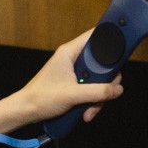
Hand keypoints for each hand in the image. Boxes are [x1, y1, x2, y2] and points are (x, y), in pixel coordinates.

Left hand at [2, 29, 124, 128]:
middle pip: (101, 63)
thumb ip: (97, 91)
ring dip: (97, 97)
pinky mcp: (73, 84)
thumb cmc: (40, 98)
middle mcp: (72, 59)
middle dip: (104, 83)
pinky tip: (85, 111)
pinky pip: (90, 89)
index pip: (95, 36)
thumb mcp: (73, 95)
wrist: (25, 112)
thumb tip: (116, 90)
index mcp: (70, 52)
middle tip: (104, 94)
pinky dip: (90, 101)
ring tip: (89, 110)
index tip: (121, 51)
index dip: (111, 40)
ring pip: (97, 80)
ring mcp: (73, 72)